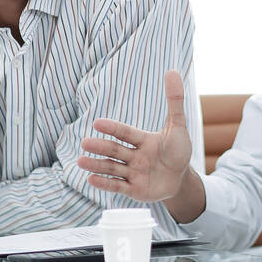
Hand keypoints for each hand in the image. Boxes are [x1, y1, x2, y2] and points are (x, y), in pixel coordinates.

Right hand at [79, 70, 194, 202]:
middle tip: (85, 143)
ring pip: (112, 168)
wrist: (181, 179)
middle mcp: (134, 156)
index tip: (98, 123)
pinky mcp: (134, 190)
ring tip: (80, 161)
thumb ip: (174, 101)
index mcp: (142, 140)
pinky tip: (91, 179)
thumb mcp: (178, 126)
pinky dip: (105, 184)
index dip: (113, 128)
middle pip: (115, 150)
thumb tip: (172, 71)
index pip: (126, 133)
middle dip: (101, 147)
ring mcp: (132, 173)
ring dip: (97, 165)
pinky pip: (118, 186)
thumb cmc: (177, 150)